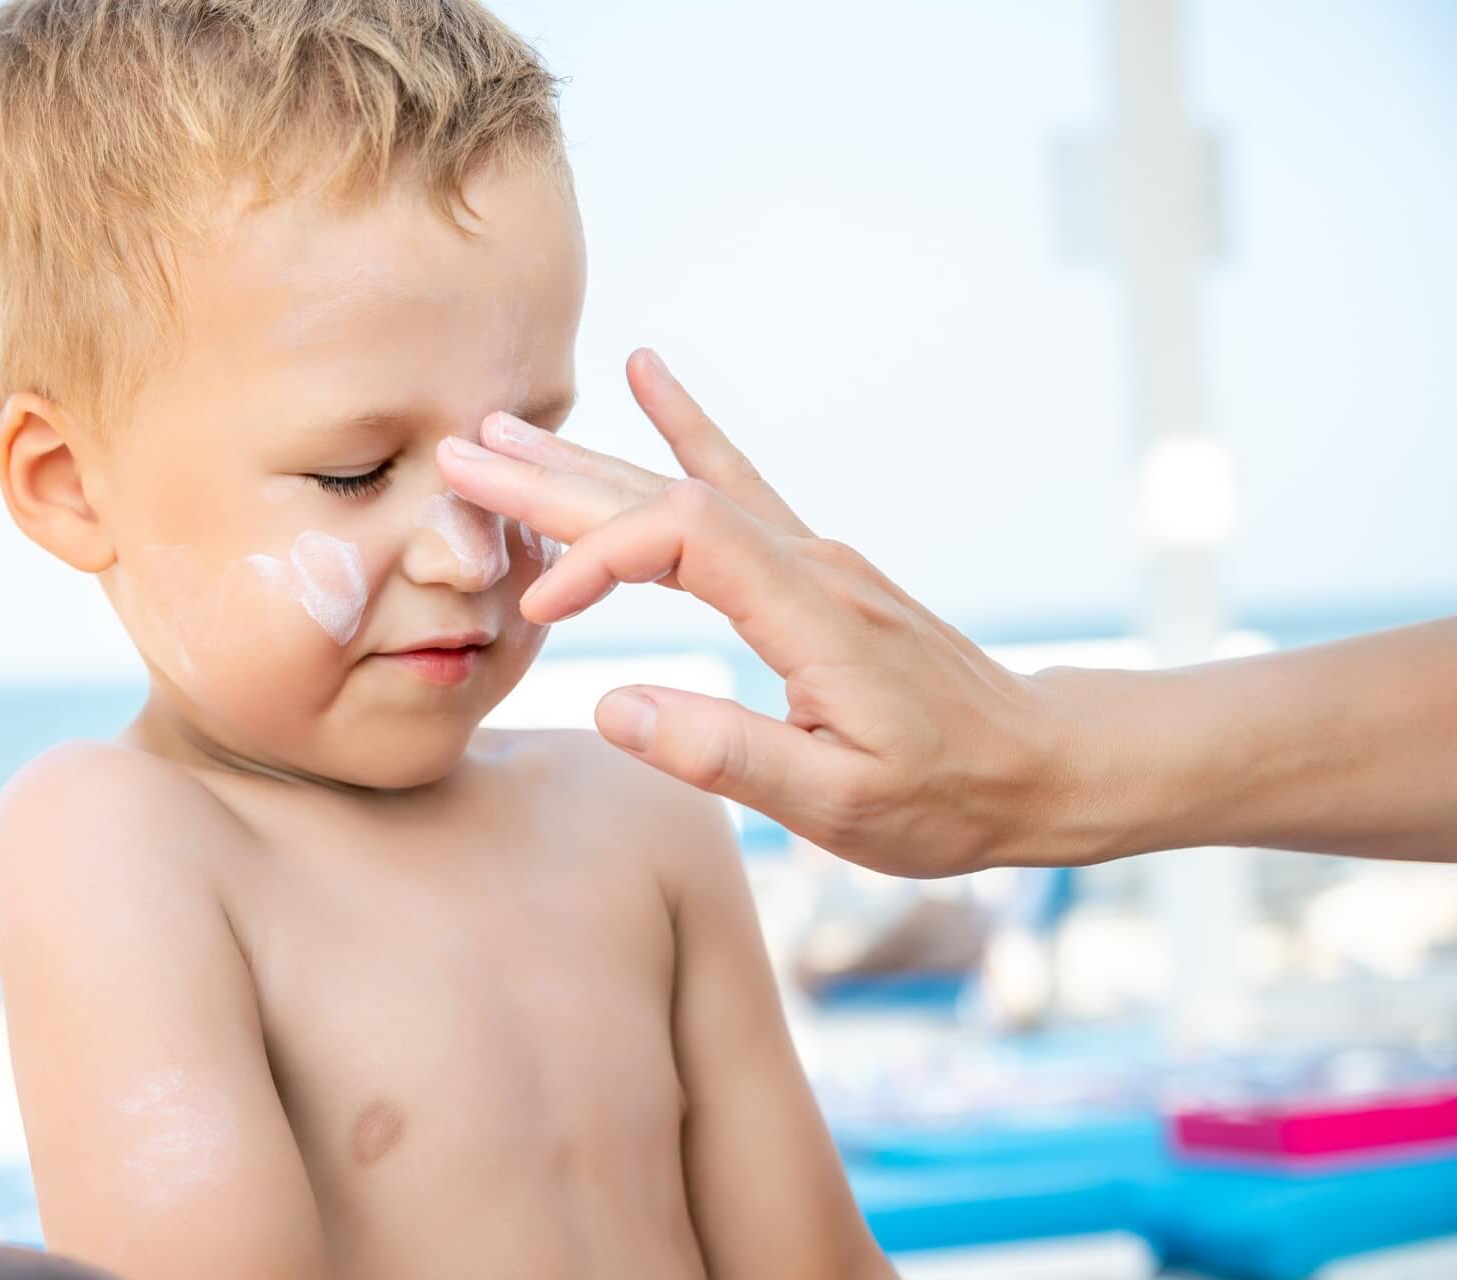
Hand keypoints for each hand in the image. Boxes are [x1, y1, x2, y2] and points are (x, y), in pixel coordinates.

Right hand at [436, 349, 1077, 876]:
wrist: (1039, 763)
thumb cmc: (945, 797)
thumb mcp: (842, 806)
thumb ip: (728, 754)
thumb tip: (612, 707)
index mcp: (810, 614)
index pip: (681, 538)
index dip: (596, 560)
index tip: (539, 615)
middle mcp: (808, 563)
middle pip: (662, 493)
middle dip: (554, 477)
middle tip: (458, 454)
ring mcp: (811, 557)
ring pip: (682, 486)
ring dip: (588, 462)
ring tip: (501, 433)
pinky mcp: (810, 569)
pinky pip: (731, 484)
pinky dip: (680, 431)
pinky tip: (649, 376)